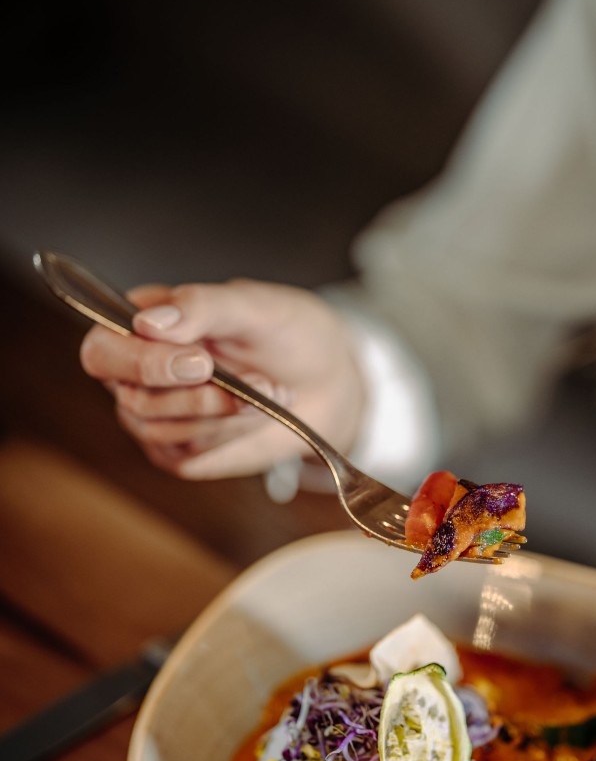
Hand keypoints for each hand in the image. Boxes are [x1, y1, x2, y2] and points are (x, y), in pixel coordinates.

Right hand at [79, 278, 365, 478]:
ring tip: (270, 390)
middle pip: (134, 399)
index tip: (203, 362)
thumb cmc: (286, 332)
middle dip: (201, 396)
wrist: (327, 378)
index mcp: (140, 325)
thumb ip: (202, 305)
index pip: (103, 352)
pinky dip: (232, 433)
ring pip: (164, 430)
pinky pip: (191, 454)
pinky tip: (261, 412)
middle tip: (257, 381)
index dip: (144, 363)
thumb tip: (148, 322)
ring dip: (226, 413)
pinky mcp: (182, 453)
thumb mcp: (253, 305)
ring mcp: (156, 417)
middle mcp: (137, 374)